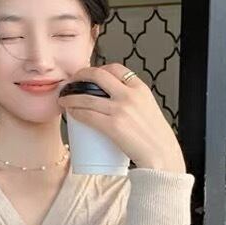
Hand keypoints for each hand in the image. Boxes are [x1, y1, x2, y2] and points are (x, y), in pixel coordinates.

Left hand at [57, 63, 186, 172]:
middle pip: (98, 76)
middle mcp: (130, 95)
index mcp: (141, 88)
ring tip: (63, 100)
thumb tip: (114, 105)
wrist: (161, 156)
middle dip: (79, 76)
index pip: (116, 68)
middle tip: (71, 83)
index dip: (98, 69)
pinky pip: (87, 115)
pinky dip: (75, 112)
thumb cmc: (155, 139)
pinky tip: (70, 112)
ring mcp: (121, 110)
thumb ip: (134, 103)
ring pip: (87, 97)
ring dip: (70, 97)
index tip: (89, 75)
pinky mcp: (113, 126)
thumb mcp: (148, 110)